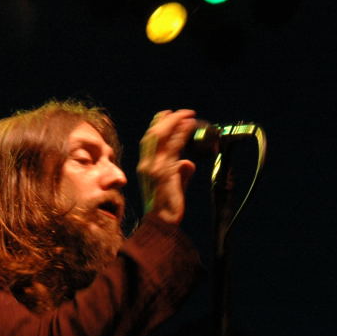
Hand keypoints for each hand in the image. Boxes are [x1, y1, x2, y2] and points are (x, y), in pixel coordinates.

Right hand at [138, 109, 196, 224]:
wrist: (162, 223)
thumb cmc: (167, 208)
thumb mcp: (174, 186)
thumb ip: (181, 172)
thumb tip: (188, 163)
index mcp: (145, 166)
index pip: (149, 140)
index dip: (158, 124)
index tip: (168, 113)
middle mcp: (146, 165)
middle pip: (153, 134)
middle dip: (168, 119)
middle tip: (183, 112)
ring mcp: (153, 168)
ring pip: (161, 137)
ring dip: (176, 123)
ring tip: (189, 115)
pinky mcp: (163, 173)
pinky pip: (172, 148)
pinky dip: (181, 134)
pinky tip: (190, 126)